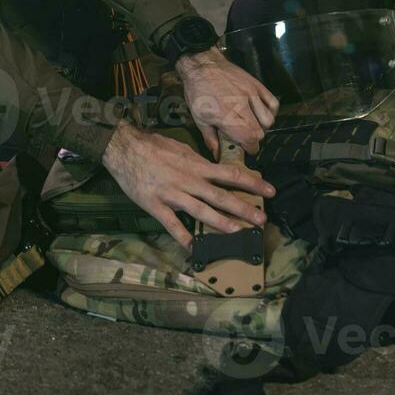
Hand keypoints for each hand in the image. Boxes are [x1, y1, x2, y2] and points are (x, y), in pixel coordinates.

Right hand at [100, 122, 274, 248]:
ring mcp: (173, 194)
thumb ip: (198, 160)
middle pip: (221, 196)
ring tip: (239, 232)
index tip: (270, 190)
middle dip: (243, 208)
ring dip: (222, 222)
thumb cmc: (153, 146)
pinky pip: (172, 224)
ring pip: (201, 211)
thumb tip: (214, 166)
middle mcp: (189, 181)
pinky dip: (184, 237)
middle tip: (262, 219)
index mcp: (196, 166)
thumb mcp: (181, 147)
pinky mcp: (156, 206)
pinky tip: (194, 248)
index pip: (230, 174)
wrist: (124, 148)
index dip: (252, 182)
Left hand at [177, 48, 278, 158]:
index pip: (249, 139)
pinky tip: (259, 112)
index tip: (245, 148)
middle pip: (260, 132)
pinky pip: (273, 103)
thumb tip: (218, 155)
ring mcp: (251, 94)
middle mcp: (242, 105)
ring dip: (262, 126)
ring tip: (251, 124)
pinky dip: (270, 111)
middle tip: (244, 136)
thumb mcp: (199, 118)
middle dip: (253, 138)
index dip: (250, 148)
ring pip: (268, 120)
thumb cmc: (198, 92)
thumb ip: (210, 139)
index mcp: (226, 116)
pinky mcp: (256, 85)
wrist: (203, 64)